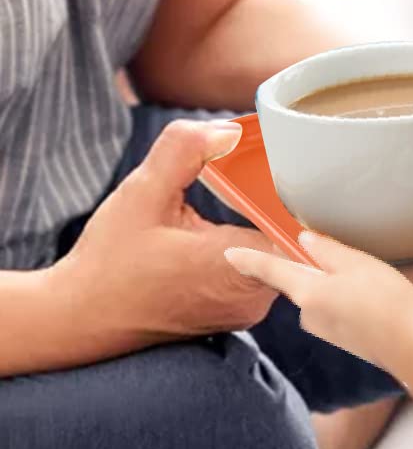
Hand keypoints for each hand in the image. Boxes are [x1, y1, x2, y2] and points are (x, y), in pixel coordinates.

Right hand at [54, 119, 282, 350]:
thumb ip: (184, 151)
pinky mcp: (235, 310)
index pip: (299, 221)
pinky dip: (254, 237)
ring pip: (281, 248)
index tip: (282, 165)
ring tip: (247, 191)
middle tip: (264, 169)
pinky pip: (263, 264)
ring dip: (267, 217)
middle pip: (296, 233)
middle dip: (282, 197)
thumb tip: (227, 130)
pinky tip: (236, 217)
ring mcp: (246, 308)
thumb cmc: (107, 263)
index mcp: (237, 270)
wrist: (76, 318)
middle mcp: (253, 297)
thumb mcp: (141, 194)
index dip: (295, 187)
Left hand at [226, 229, 412, 378]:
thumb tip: (303, 240)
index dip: (250, 260)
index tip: (229, 253)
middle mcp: (308, 314)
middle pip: (304, 280)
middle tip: (358, 262)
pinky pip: (337, 308)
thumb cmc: (386, 301)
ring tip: (376, 282)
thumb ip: (327, 250)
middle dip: (323, 267)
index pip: (272, 271)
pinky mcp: (340, 337)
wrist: (409, 347)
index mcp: (308, 293)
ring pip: (324, 294)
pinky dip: (352, 299)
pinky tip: (377, 299)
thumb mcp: (358, 264)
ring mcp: (324, 329)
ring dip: (341, 283)